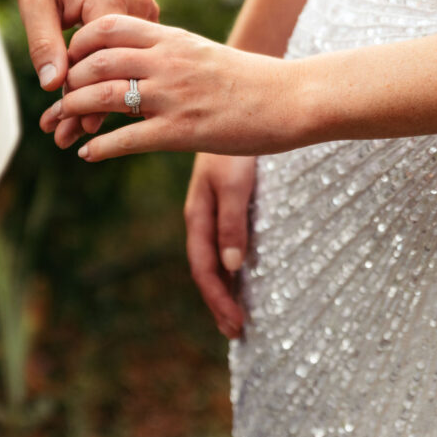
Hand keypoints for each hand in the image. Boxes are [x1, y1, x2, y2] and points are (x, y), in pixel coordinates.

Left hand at [15, 0, 158, 145]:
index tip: (61, 121)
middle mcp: (141, 9)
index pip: (100, 57)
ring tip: (73, 134)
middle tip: (61, 138)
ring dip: (102, 104)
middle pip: (117, 70)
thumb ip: (45, 43)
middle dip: (89, 107)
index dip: (80, 91)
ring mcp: (151, 19)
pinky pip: (135, 63)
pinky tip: (95, 118)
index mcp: (112, 0)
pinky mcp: (153, 27)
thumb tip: (54, 86)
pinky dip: (112, 88)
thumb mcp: (37, 4)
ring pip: (128, 71)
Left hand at [40, 15, 304, 159]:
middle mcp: (167, 62)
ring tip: (61, 126)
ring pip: (104, 96)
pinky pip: (129, 138)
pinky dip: (102, 147)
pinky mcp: (183, 131)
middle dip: (67, 81)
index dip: (79, 42)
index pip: (108, 27)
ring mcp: (173, 96)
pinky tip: (88, 155)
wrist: (293, 98)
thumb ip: (173, 54)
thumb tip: (146, 59)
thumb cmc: (254, 80)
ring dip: (74, 112)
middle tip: (55, 99)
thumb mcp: (206, 54)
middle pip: (96, 62)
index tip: (69, 59)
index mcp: (173, 40)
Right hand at [184, 153, 254, 337]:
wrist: (230, 105)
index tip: (236, 325)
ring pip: (212, 258)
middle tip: (236, 331)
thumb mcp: (235, 181)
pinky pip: (220, 242)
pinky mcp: (222, 200)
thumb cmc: (234, 143)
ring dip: (223, 287)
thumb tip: (233, 266)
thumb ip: (232, 221)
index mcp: (198, 214)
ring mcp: (210, 209)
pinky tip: (238, 273)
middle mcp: (201, 216)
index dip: (218, 299)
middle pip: (206, 269)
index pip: (205, 268)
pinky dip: (228, 266)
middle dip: (219, 301)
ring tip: (235, 313)